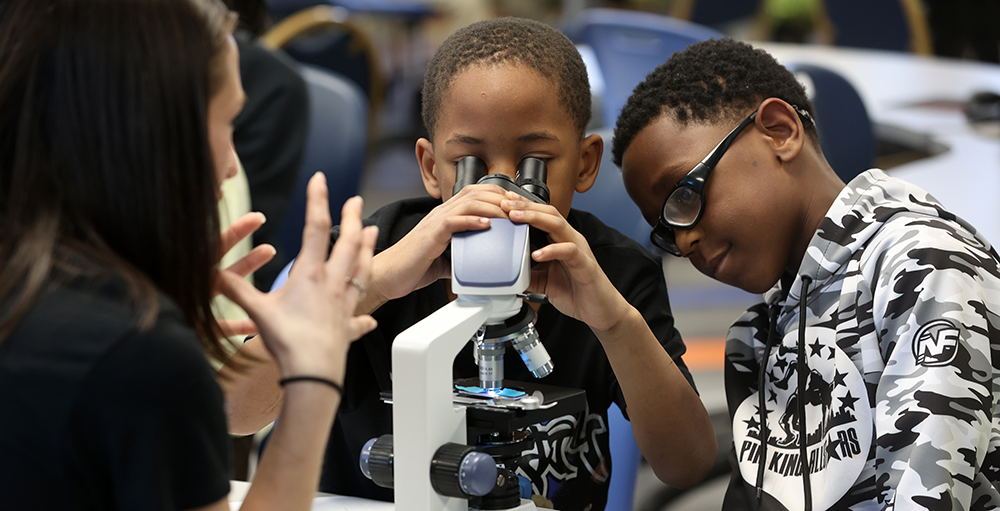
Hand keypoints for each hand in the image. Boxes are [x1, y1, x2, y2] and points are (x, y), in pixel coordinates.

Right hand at [216, 173, 377, 381]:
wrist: (313, 372)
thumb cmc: (287, 340)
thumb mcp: (256, 311)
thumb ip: (236, 290)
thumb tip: (211, 273)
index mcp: (310, 274)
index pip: (315, 228)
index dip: (317, 200)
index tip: (320, 179)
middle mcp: (333, 284)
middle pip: (348, 243)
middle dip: (352, 217)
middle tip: (355, 200)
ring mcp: (344, 304)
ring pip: (361, 269)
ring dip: (367, 248)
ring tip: (373, 232)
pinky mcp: (348, 326)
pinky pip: (359, 317)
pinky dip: (363, 316)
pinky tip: (368, 319)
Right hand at [369, 184, 506, 302]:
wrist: (389, 275)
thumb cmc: (413, 266)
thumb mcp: (445, 259)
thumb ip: (462, 256)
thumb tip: (479, 265)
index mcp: (446, 215)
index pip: (475, 194)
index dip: (498, 194)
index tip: (516, 204)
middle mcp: (441, 213)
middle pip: (476, 192)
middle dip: (501, 197)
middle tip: (520, 207)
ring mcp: (435, 222)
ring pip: (469, 203)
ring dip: (493, 207)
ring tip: (509, 214)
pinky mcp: (431, 234)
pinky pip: (454, 221)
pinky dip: (472, 221)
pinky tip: (487, 225)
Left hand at [502, 192, 630, 331]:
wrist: (600, 310)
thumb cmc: (577, 292)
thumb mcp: (544, 282)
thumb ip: (529, 274)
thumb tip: (508, 274)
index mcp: (561, 240)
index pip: (542, 216)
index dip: (525, 206)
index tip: (505, 201)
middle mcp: (571, 240)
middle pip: (549, 213)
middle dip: (526, 206)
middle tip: (506, 204)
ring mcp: (579, 250)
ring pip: (558, 225)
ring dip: (535, 218)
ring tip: (516, 218)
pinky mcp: (585, 264)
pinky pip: (569, 251)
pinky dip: (552, 250)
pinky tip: (537, 254)